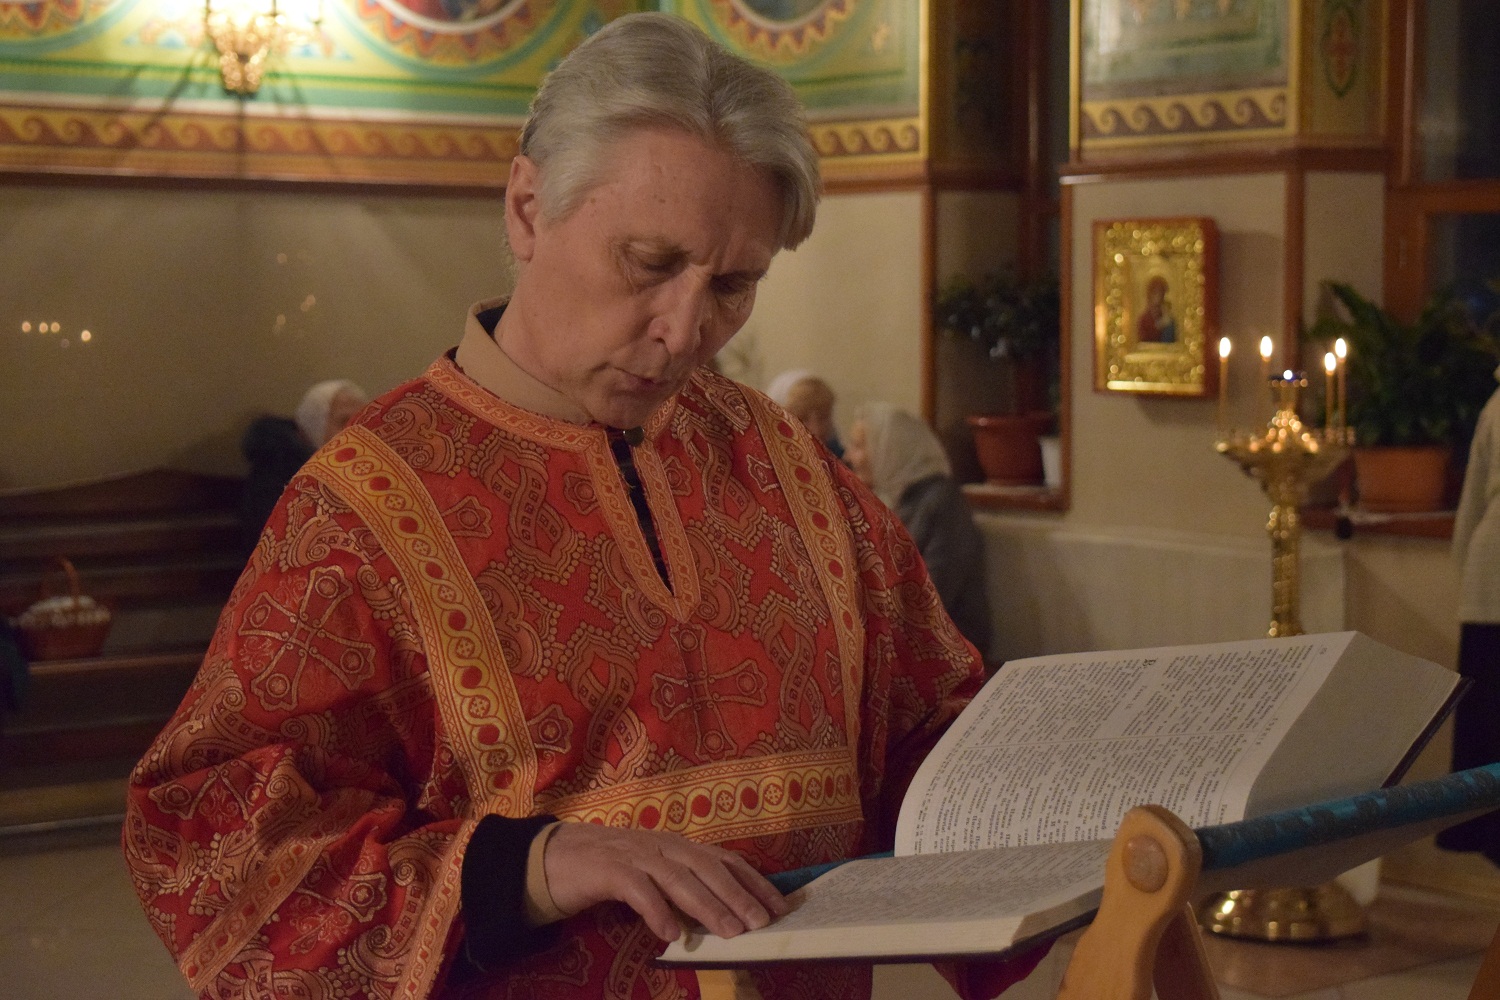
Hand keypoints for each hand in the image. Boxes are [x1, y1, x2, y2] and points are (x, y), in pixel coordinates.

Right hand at [543, 822, 788, 942]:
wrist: (555, 856)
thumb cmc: (611, 869)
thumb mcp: (655, 873)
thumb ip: (684, 888)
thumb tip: (725, 916)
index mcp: (679, 846)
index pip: (726, 860)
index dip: (754, 881)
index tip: (780, 906)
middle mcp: (663, 846)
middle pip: (708, 868)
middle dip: (738, 895)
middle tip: (762, 922)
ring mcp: (636, 855)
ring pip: (679, 878)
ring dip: (707, 905)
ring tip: (729, 931)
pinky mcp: (609, 870)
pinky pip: (637, 890)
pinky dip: (656, 910)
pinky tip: (670, 934)